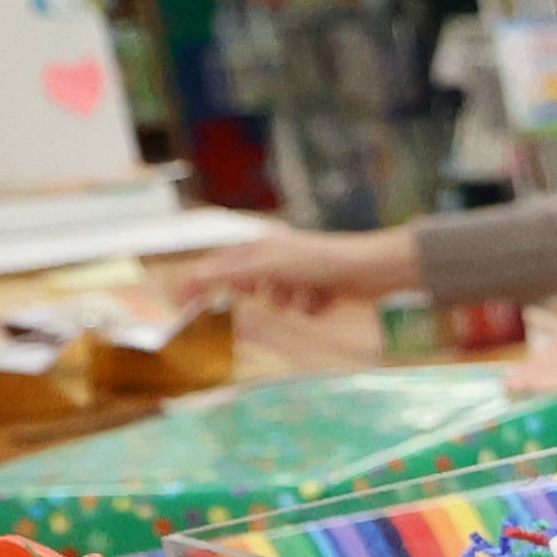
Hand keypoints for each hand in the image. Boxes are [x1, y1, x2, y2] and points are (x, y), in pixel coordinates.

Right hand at [180, 226, 418, 309]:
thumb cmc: (318, 261)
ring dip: (292, 300)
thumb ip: (226, 274)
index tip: (182, 308)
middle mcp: (276, 257)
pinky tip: (328, 295)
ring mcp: (298, 275)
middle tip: (266, 289)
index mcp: (259, 246)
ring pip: (277, 302)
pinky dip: (312, 305)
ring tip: (310, 289)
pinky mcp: (319, 291)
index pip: (217, 266)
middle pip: (247, 285)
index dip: (198, 285)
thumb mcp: (266, 266)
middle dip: (259, 290)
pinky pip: (302, 309)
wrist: (374, 269)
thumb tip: (189, 281)